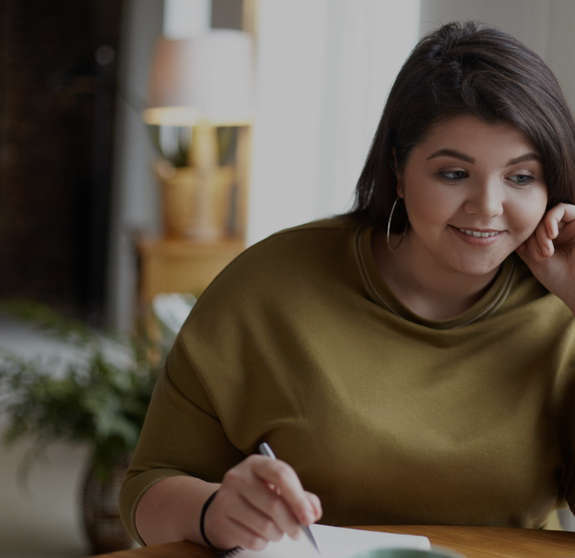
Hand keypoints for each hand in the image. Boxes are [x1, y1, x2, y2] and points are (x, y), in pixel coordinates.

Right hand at [203, 455, 321, 550]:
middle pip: (274, 504)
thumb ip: (300, 496)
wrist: (219, 508)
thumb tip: (314, 511)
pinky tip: (260, 535)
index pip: (281, 474)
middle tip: (298, 532)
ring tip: (277, 530)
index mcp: (256, 463)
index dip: (298, 497)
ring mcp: (226, 498)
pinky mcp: (220, 520)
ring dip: (278, 534)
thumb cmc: (255, 496)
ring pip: (265, 525)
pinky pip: (252, 539)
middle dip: (292, 523)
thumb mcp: (276, 488)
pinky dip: (263, 542)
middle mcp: (238, 477)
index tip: (309, 517)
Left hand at [516, 202, 574, 311]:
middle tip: (539, 255)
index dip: (524, 235)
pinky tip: (552, 235)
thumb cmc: (559, 278)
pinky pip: (562, 208)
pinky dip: (551, 219)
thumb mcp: (534, 260)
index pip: (530, 226)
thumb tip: (509, 231)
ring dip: (541, 232)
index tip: (524, 250)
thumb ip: (524, 244)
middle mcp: (560, 230)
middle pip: (536, 220)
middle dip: (533, 237)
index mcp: (548, 239)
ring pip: (546, 215)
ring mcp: (570, 226)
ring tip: (547, 251)